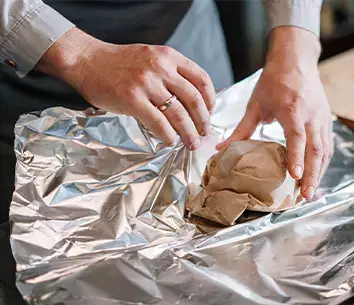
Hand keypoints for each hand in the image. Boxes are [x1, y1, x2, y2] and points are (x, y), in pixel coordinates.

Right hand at [37, 28, 215, 149]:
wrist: (87, 60)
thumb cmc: (119, 63)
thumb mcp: (151, 57)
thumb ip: (171, 72)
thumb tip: (192, 100)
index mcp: (169, 56)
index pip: (201, 79)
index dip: (211, 99)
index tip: (210, 112)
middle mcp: (161, 67)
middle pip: (193, 99)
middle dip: (203, 121)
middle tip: (205, 133)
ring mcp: (146, 83)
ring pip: (178, 113)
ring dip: (189, 133)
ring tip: (192, 143)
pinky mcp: (132, 99)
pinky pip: (158, 122)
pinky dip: (168, 135)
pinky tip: (170, 141)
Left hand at [217, 27, 332, 199]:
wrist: (296, 60)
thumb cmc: (274, 81)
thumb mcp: (255, 104)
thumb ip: (241, 129)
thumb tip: (220, 149)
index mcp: (292, 109)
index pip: (297, 137)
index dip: (296, 157)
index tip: (294, 176)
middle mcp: (311, 115)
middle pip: (316, 149)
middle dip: (312, 174)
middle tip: (305, 196)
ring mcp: (322, 118)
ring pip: (325, 150)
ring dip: (319, 172)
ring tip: (310, 192)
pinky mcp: (326, 121)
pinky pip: (327, 146)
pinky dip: (323, 163)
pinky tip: (316, 176)